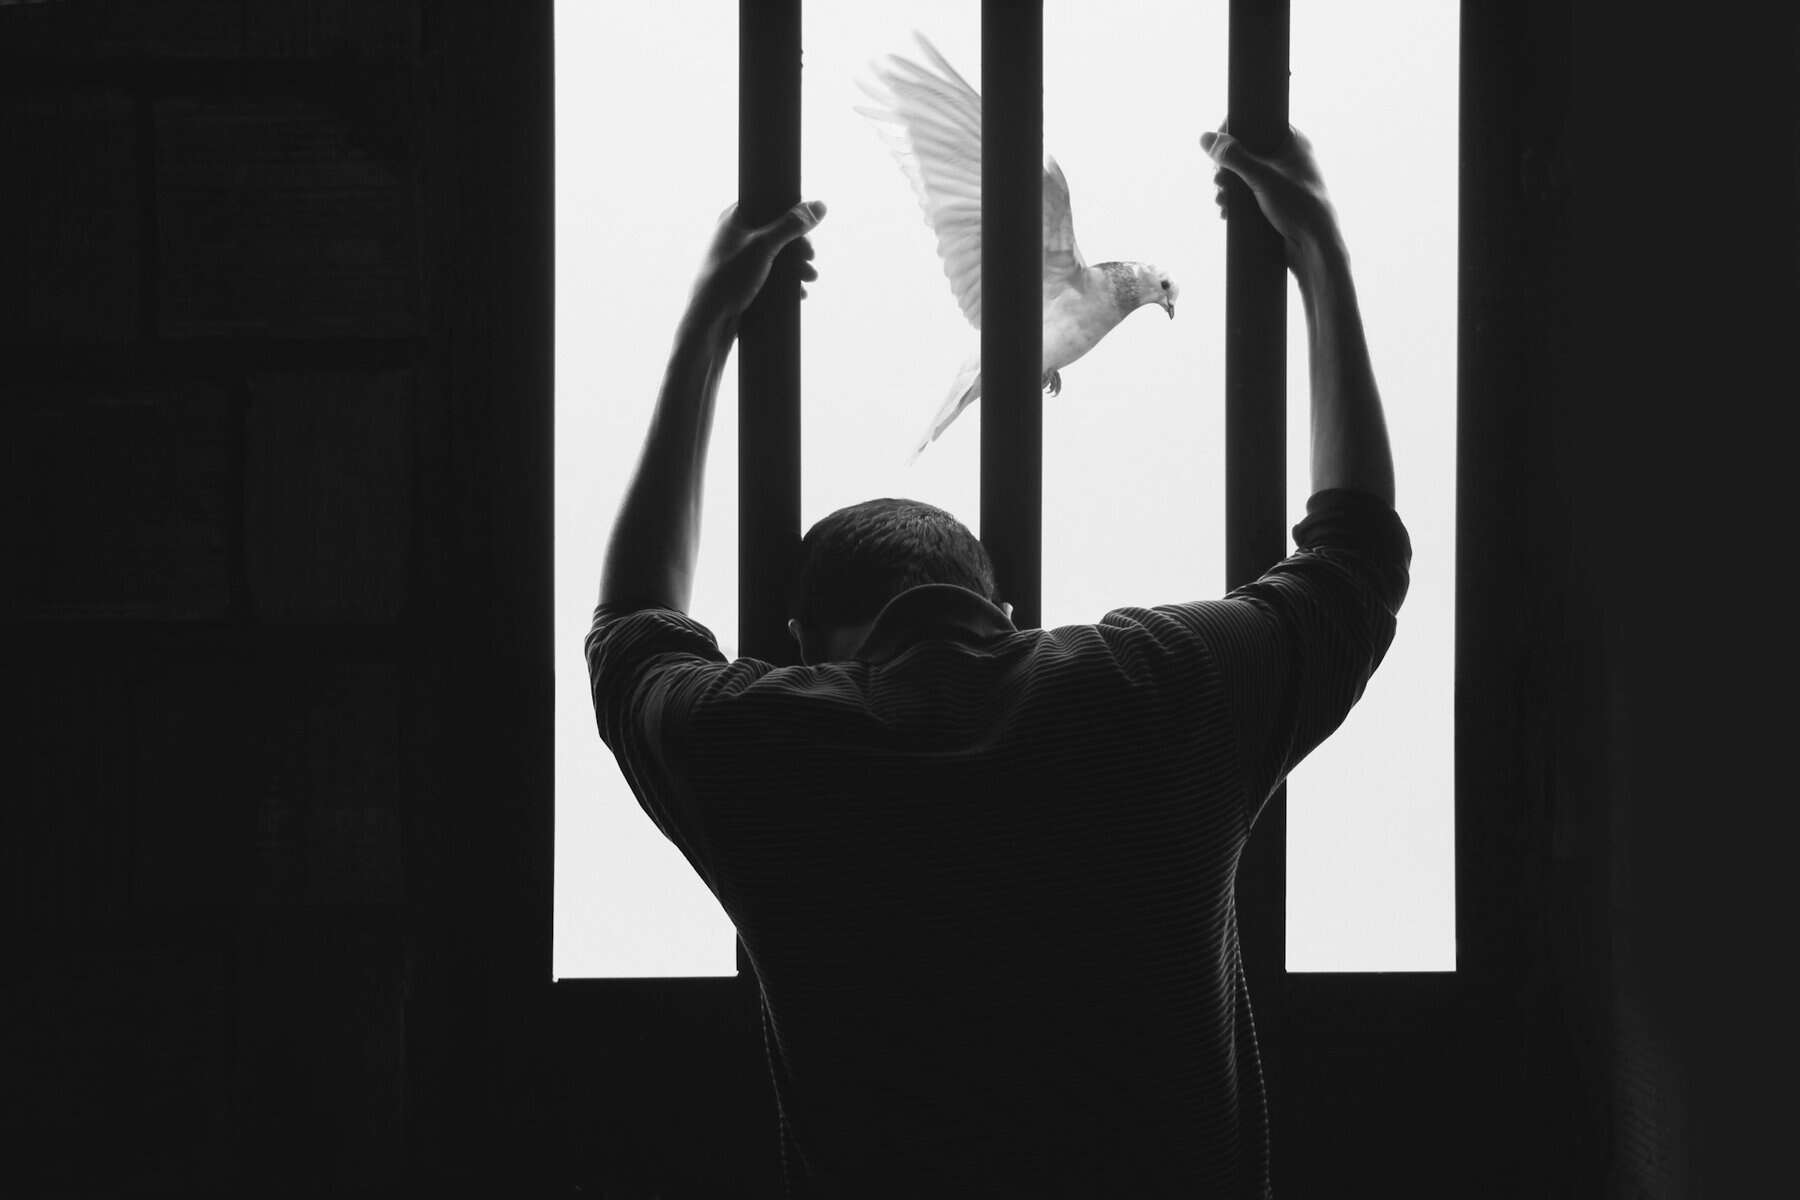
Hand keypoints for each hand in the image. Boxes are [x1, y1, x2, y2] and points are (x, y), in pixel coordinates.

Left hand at [687, 199, 826, 330]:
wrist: (709, 322)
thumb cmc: (729, 278)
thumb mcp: (764, 246)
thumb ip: (791, 225)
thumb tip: (819, 206)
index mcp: (734, 217)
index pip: (770, 205)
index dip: (792, 216)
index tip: (807, 232)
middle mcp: (736, 235)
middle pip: (778, 232)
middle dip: (799, 248)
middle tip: (810, 258)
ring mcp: (740, 259)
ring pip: (777, 256)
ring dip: (797, 266)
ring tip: (809, 278)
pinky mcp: (744, 280)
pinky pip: (771, 275)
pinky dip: (787, 282)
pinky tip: (799, 292)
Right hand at [1201, 122, 1341, 267]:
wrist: (1314, 248)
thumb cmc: (1298, 206)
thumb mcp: (1262, 177)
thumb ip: (1233, 156)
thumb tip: (1205, 138)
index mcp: (1292, 141)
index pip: (1256, 122)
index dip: (1233, 132)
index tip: (1217, 148)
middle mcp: (1286, 157)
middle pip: (1245, 150)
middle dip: (1225, 167)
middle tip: (1219, 181)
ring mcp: (1280, 180)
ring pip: (1243, 174)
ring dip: (1226, 186)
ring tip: (1221, 201)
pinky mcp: (1273, 201)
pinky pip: (1247, 193)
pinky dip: (1234, 201)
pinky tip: (1226, 211)